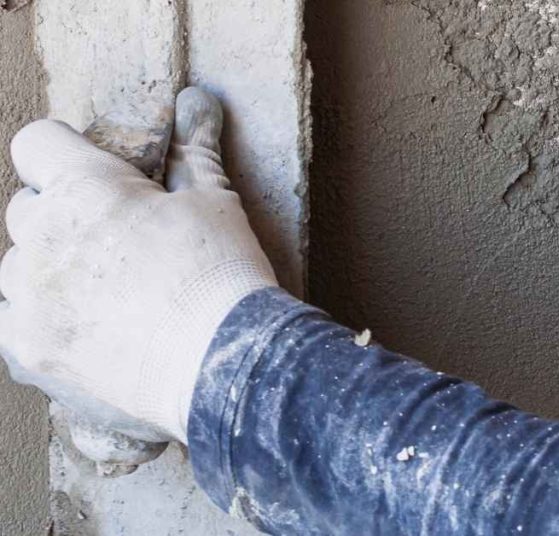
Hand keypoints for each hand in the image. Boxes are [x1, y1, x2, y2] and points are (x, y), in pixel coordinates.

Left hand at [0, 88, 276, 442]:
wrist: (224, 363)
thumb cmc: (222, 275)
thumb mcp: (215, 203)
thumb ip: (194, 152)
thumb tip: (200, 103)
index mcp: (85, 188)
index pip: (36, 143)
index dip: (63, 153)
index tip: (90, 174)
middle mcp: (43, 236)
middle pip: (24, 208)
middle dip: (60, 217)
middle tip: (112, 242)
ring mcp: (28, 296)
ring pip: (14, 268)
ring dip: (45, 270)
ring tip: (99, 293)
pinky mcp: (28, 348)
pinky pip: (9, 321)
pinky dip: (37, 320)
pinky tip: (81, 329)